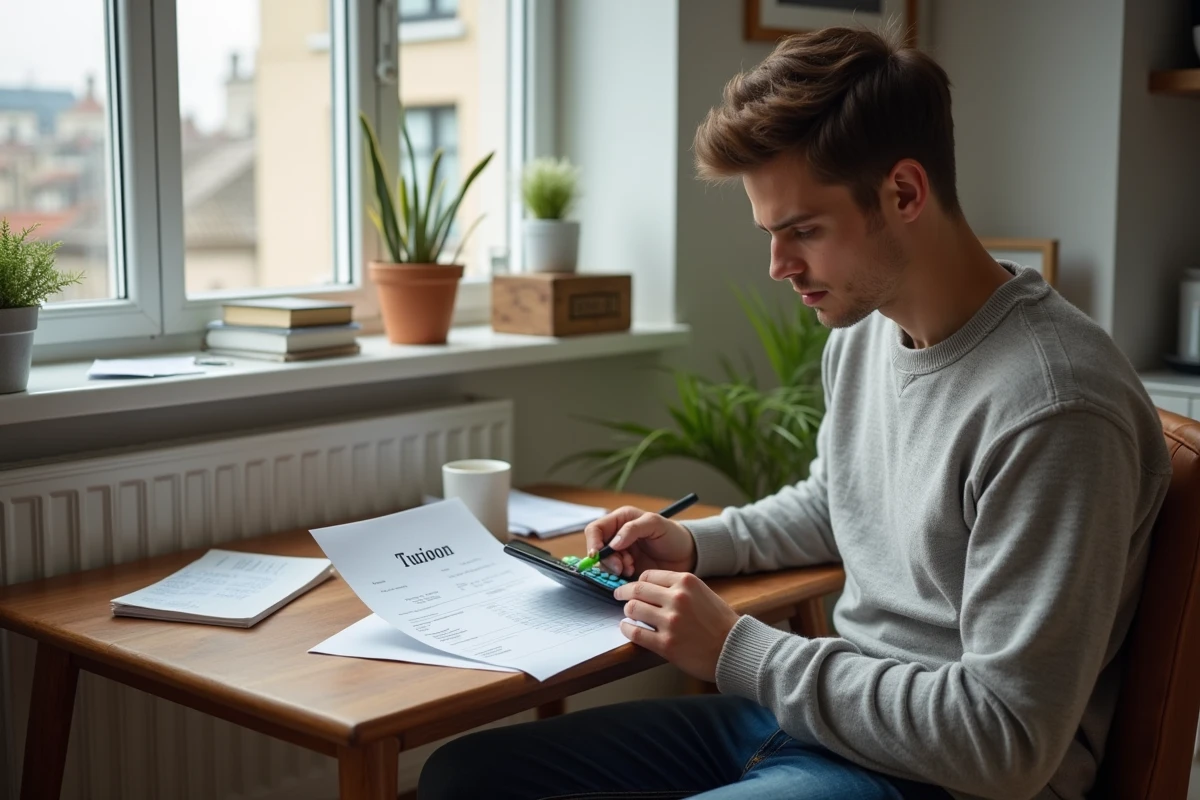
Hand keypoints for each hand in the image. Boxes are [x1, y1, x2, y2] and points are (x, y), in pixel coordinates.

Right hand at [583, 506, 695, 577]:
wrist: (686, 555)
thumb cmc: (672, 535)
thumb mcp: (655, 524)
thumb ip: (633, 529)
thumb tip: (613, 543)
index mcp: (620, 520)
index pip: (595, 529)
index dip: (593, 542)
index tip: (598, 555)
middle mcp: (616, 536)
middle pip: (596, 549)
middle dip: (606, 559)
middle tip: (622, 567)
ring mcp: (620, 553)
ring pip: (603, 563)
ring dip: (614, 568)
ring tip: (631, 568)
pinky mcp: (625, 569)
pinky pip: (612, 574)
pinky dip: (619, 576)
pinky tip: (633, 572)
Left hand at [614, 570, 739, 682]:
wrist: (735, 650)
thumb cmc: (721, 623)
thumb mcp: (703, 593)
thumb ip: (679, 588)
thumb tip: (651, 589)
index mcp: (686, 582)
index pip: (649, 575)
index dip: (638, 581)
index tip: (634, 586)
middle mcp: (677, 598)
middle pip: (637, 589)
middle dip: (624, 592)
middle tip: (619, 595)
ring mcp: (670, 622)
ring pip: (633, 608)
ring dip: (627, 611)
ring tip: (628, 615)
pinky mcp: (666, 644)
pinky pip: (635, 632)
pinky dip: (627, 628)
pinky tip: (627, 628)